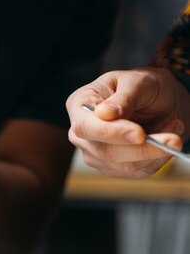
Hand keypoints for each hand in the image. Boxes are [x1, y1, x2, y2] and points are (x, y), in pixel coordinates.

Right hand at [66, 67, 189, 177]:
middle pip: (104, 151)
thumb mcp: (139, 81)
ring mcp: (94, 153)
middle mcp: (81, 133)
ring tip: (174, 130)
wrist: (160, 102)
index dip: (110, 133)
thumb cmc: (145, 87)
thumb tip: (104, 113)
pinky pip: (136, 171)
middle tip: (173, 139)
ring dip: (155, 152)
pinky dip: (157, 158)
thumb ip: (124, 97)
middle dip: (141, 149)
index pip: (85, 127)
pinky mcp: (112, 168)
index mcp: (79, 104)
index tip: (139, 134)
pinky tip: (166, 141)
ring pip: (122, 166)